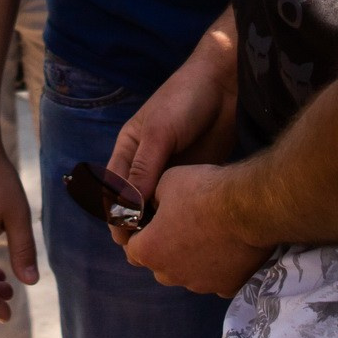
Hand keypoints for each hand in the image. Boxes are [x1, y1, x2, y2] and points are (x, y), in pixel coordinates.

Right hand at [106, 49, 235, 234]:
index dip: (115, 215)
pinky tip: (185, 235)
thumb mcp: (159, 133)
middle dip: (135, 227)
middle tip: (145, 251)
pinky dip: (177, 220)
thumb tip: (128, 209)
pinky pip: (178, 205)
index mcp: (127, 151)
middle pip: (132, 204)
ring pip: (156, 209)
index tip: (124, 238)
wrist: (224, 86)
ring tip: (165, 248)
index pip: (112, 190)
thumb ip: (143, 169)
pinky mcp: (190, 178)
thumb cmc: (184, 101)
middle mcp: (144, 165)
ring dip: (157, 227)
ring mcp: (168, 173)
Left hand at [123, 163, 269, 297]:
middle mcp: (171, 274)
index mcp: (150, 251)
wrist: (248, 207)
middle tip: (179, 223)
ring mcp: (200, 284)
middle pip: (160, 264)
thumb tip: (155, 205)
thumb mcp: (166, 181)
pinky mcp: (227, 287)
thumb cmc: (203, 191)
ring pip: (187, 273)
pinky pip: (215, 279)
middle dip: (164, 247)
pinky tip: (226, 247)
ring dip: (191, 258)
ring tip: (207, 232)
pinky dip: (218, 267)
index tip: (151, 218)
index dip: (139, 231)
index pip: (132, 247)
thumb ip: (153, 198)